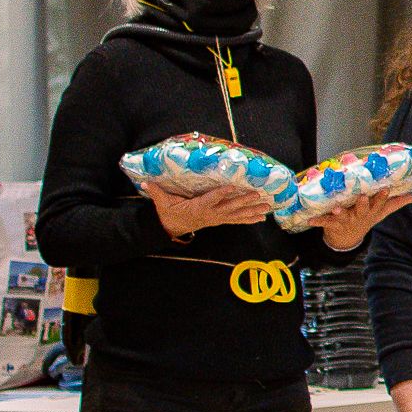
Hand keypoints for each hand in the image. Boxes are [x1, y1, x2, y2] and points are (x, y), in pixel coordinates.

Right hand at [147, 182, 274, 237]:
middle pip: (229, 207)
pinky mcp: (219, 220)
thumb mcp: (162, 202)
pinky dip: (249, 218)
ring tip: (266, 207)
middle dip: (245, 201)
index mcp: (197, 207)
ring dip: (252, 210)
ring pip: (236, 214)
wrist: (171, 228)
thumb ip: (156, 191)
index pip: (211, 199)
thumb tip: (145, 182)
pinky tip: (262, 217)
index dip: (222, 194)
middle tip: (258, 195)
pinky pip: (236, 220)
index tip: (233, 187)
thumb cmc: (169, 212)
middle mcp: (210, 214)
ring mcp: (216, 218)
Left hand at [318, 188, 411, 251]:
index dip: (382, 197)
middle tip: (362, 197)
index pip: (379, 204)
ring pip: (344, 216)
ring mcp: (346, 221)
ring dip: (340, 213)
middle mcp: (359, 216)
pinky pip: (324, 222)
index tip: (385, 188)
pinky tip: (309, 220)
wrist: (346, 239)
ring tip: (336, 208)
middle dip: (363, 204)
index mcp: (370, 212)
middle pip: (362, 210)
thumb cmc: (364, 220)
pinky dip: (317, 221)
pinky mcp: (332, 224)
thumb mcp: (380, 213)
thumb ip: (395, 204)